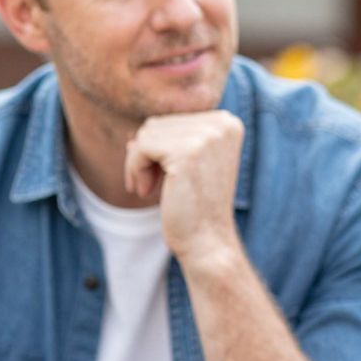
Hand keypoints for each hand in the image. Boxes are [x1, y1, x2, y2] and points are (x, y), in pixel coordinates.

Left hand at [124, 111, 243, 262]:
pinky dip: (134, 169)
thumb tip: (132, 135)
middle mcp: (222, 124)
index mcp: (228, 123)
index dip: (159, 149)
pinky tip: (143, 191)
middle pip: (159, 124)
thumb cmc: (196, 205)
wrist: (208, 240)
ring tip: (147, 188)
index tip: (161, 175)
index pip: (174, 120)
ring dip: (138, 163)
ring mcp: (207, 136)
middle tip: (150, 185)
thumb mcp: (188, 166)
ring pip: (147, 134)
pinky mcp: (187, 151)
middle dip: (146, 155)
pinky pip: (141, 147)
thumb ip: (168, 142)